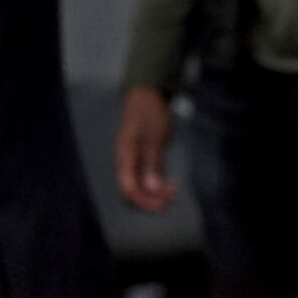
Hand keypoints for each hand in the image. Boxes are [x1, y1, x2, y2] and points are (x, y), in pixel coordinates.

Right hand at [114, 85, 175, 210]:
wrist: (146, 94)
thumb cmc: (149, 113)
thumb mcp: (155, 139)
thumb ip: (153, 164)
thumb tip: (152, 188)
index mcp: (125, 156)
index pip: (129, 189)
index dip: (145, 200)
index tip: (163, 204)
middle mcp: (125, 161)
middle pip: (133, 190)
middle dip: (151, 198)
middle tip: (170, 198)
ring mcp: (132, 159)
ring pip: (139, 184)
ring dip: (155, 191)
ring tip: (172, 190)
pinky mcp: (139, 156)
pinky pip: (144, 176)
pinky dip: (156, 181)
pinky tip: (167, 182)